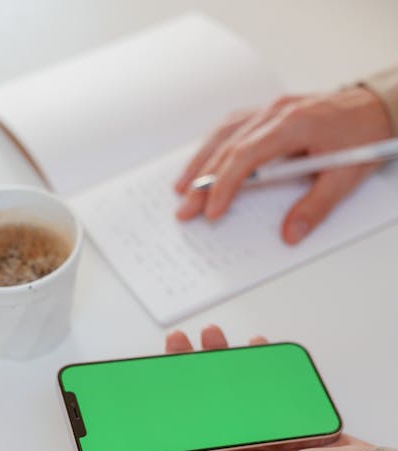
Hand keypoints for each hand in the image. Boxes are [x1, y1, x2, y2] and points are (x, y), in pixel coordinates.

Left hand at [166, 325, 372, 450]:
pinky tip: (253, 345)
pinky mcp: (285, 410)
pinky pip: (265, 383)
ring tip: (212, 336)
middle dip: (193, 368)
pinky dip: (259, 362)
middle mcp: (243, 440)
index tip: (158, 373)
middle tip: (180, 342)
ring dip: (222, 360)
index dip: (174, 398)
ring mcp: (264, 422)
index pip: (192, 424)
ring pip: (234, 386)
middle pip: (208, 398)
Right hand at [175, 87, 392, 243]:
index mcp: (293, 124)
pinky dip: (213, 145)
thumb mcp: (345, 178)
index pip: (246, 156)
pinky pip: (232, 126)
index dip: (225, 185)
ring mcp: (270, 110)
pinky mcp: (269, 113)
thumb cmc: (363, 136)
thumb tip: (290, 234)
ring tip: (181, 187)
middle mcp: (276, 112)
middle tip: (185, 209)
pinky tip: (201, 160)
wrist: (377, 108)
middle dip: (203, 182)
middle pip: (227, 148)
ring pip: (224, 134)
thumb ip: (315, 208)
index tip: (212, 210)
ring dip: (200, 161)